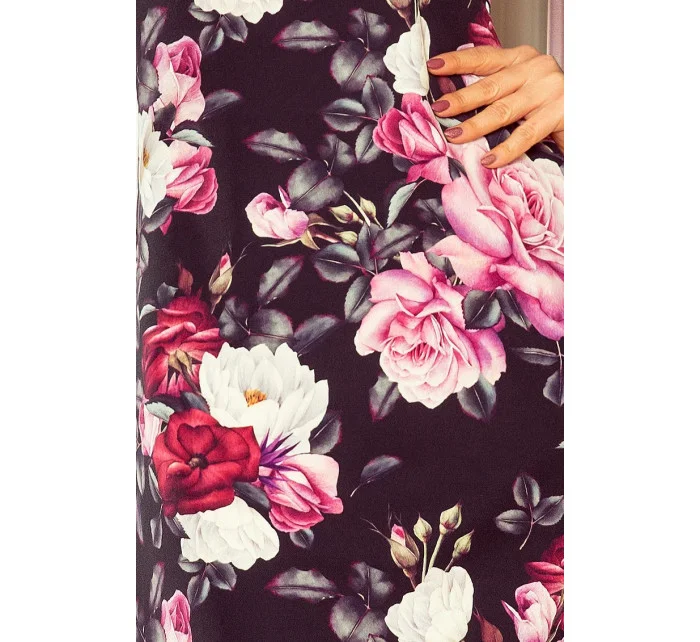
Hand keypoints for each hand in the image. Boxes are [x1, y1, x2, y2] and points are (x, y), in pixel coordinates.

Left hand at [426, 45, 563, 167]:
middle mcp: (534, 70)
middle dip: (461, 100)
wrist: (586, 108)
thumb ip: (497, 90)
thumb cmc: (548, 100)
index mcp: (521, 59)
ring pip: (504, 110)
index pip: (484, 57)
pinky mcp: (558, 114)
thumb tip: (455, 105)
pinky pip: (526, 134)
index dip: (458, 62)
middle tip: (439, 109)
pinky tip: (489, 159)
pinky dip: (506, 149)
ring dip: (477, 125)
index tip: (434, 66)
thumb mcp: (521, 86)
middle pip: (490, 86)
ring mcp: (547, 91)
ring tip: (456, 137)